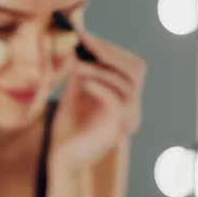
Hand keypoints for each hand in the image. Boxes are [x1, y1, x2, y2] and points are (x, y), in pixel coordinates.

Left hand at [49, 32, 145, 175]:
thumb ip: (82, 70)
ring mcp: (129, 118)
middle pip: (136, 69)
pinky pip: (117, 100)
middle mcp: (132, 106)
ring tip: (76, 64)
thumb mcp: (75, 92)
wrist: (61, 160)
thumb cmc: (68, 129)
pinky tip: (82, 81)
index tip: (84, 35)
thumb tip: (79, 41)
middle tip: (84, 41)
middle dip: (110, 52)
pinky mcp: (119, 128)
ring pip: (127, 82)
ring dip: (100, 68)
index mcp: (126, 97)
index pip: (130, 64)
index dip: (110, 48)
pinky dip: (100, 86)